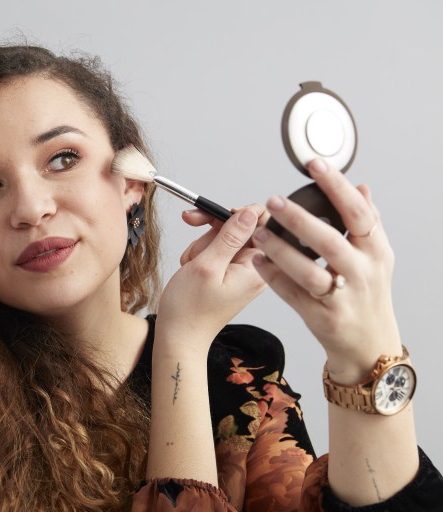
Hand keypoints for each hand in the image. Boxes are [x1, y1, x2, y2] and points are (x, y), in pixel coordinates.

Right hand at [156, 205, 266, 355]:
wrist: (178, 335)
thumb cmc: (190, 309)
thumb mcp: (208, 266)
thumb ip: (230, 235)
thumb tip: (251, 211)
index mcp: (257, 266)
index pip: (261, 221)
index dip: (236, 214)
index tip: (212, 221)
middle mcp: (254, 267)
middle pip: (238, 227)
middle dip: (211, 236)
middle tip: (195, 254)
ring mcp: (241, 270)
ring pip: (221, 237)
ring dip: (201, 248)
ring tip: (192, 269)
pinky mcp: (228, 272)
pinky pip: (214, 250)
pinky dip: (199, 256)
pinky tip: (192, 271)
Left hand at [252, 158, 400, 382]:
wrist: (367, 342)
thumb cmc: (367, 292)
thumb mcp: (376, 256)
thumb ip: (367, 222)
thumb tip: (362, 187)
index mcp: (376, 251)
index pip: (358, 213)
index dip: (336, 187)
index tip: (315, 165)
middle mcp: (362, 273)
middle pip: (330, 242)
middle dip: (300, 220)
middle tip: (274, 201)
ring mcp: (342, 297)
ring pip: (308, 272)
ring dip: (280, 251)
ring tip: (258, 234)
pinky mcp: (321, 317)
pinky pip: (292, 294)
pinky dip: (273, 276)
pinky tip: (257, 259)